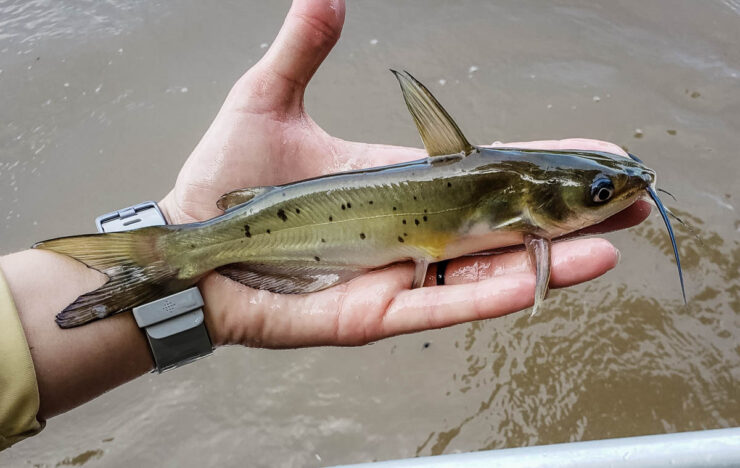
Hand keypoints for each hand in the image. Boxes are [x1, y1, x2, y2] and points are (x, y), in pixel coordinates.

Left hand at [159, 0, 648, 347]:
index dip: (539, 162)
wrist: (188, 248)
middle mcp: (410, 229)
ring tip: (611, 244)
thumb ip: (304, 48)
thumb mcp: (267, 101)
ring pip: (487, 267)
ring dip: (552, 259)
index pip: (483, 169)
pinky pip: (445, 303)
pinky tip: (546, 277)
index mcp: (398, 182)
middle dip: (568, 214)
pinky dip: (494, 292)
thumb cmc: (225, 179)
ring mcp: (398, 273)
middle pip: (503, 221)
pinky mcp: (377, 312)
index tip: (594, 150)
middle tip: (631, 200)